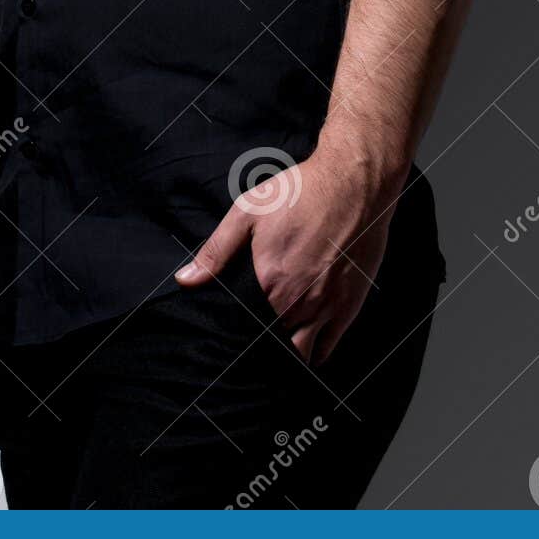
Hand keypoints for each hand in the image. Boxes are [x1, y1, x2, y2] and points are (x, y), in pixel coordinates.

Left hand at [173, 151, 400, 364]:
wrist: (354, 183)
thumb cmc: (300, 193)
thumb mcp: (249, 211)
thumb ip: (217, 250)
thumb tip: (185, 279)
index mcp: (269, 282)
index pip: (244, 329)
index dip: (235, 334)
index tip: (229, 333)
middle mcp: (298, 302)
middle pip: (271, 346)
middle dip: (258, 346)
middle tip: (250, 340)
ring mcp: (326, 308)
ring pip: (300, 354)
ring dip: (285, 354)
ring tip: (273, 348)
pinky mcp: (349, 306)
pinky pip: (328, 348)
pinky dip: (314, 353)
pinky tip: (303, 345)